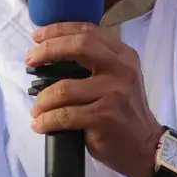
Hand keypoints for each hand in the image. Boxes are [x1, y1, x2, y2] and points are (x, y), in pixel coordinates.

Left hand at [25, 22, 162, 176]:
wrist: (146, 146)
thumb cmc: (124, 111)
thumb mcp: (118, 78)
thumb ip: (95, 63)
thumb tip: (51, 54)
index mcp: (123, 55)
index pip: (88, 31)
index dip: (59, 30)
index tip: (37, 37)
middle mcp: (121, 69)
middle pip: (78, 46)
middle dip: (48, 51)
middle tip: (30, 60)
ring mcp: (114, 93)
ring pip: (64, 89)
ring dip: (42, 100)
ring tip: (36, 109)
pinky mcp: (104, 117)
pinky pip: (65, 115)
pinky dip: (46, 121)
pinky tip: (40, 124)